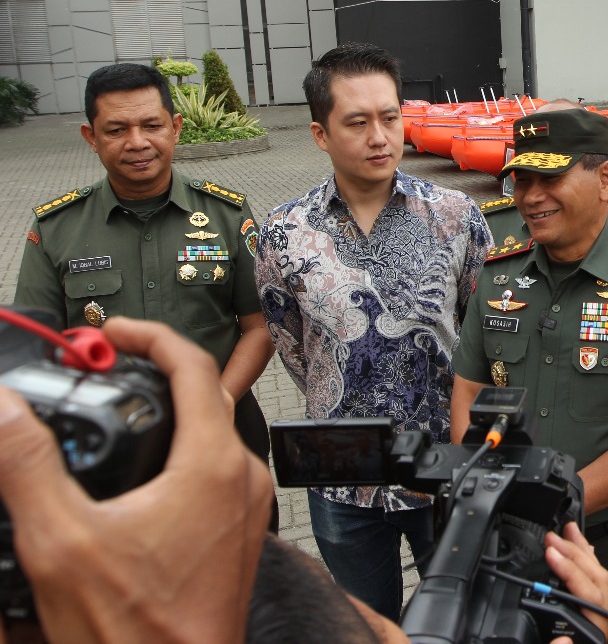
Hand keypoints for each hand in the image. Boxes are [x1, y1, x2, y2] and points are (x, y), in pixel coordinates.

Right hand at [0, 317, 274, 643]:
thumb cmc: (135, 629)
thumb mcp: (61, 542)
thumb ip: (28, 465)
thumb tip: (2, 409)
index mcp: (212, 464)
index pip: (193, 364)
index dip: (149, 334)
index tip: (110, 332)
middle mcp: (240, 476)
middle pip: (205, 392)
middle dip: (154, 369)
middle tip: (103, 365)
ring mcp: (244, 504)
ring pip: (210, 431)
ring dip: (166, 410)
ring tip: (116, 406)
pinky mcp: (236, 529)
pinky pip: (212, 467)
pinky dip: (177, 448)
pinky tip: (138, 466)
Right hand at [547, 522, 607, 642]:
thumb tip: (560, 641)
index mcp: (600, 631)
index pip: (590, 596)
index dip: (570, 572)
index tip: (551, 555)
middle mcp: (606, 621)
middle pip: (597, 577)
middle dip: (574, 553)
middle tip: (552, 538)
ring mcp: (604, 616)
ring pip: (598, 575)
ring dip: (581, 551)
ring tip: (568, 531)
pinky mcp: (598, 614)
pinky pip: (596, 581)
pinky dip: (586, 562)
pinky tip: (581, 549)